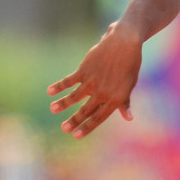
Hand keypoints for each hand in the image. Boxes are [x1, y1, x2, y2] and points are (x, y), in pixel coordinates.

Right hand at [46, 22, 143, 138]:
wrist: (124, 44)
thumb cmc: (129, 66)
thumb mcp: (129, 85)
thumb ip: (124, 102)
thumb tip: (128, 118)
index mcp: (115, 99)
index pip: (98, 118)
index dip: (87, 127)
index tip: (76, 136)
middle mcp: (102, 92)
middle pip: (85, 110)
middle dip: (74, 120)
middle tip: (64, 129)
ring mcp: (92, 81)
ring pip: (74, 96)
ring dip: (63, 104)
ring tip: (53, 109)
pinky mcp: (84, 70)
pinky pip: (69, 81)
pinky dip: (59, 86)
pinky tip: (50, 91)